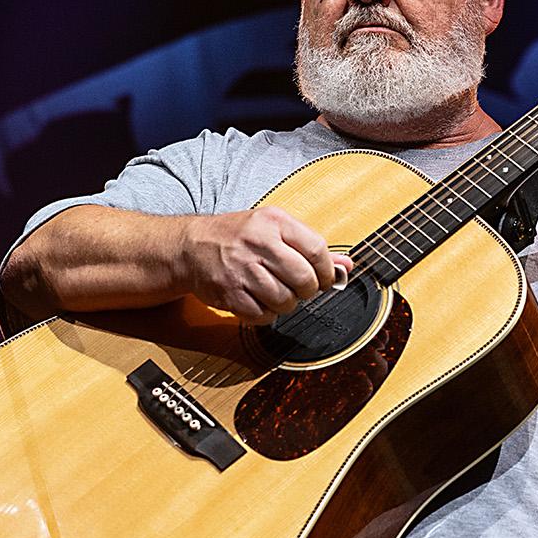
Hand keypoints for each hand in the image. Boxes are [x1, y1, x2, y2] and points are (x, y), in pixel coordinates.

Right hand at [179, 207, 351, 324]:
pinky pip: (262, 315)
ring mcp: (242, 269)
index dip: (326, 270)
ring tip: (278, 293)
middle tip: (301, 289)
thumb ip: (310, 247)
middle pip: (303, 278)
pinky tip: (261, 301)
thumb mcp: (274, 229)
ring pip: (285, 300)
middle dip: (308, 290)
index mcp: (273, 222)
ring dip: (287, 303)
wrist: (192, 247)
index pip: (316, 249)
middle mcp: (258, 244)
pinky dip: (266, 314)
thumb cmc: (237, 237)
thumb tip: (345, 266)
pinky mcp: (229, 293)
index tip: (324, 278)